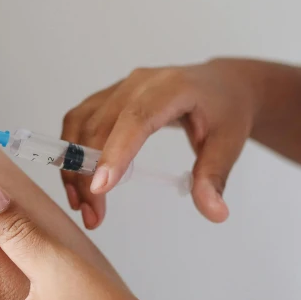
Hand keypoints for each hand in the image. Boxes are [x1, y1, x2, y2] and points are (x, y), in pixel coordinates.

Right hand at [61, 60, 258, 226]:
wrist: (221, 85)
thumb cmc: (226, 110)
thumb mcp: (229, 143)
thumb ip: (215, 176)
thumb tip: (214, 212)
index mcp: (172, 88)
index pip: (136, 119)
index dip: (115, 151)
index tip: (100, 188)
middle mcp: (139, 83)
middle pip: (100, 125)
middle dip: (88, 174)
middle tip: (92, 216)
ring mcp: (120, 87)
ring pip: (81, 123)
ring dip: (73, 166)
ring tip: (81, 206)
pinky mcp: (108, 97)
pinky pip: (79, 121)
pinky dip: (71, 153)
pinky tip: (77, 184)